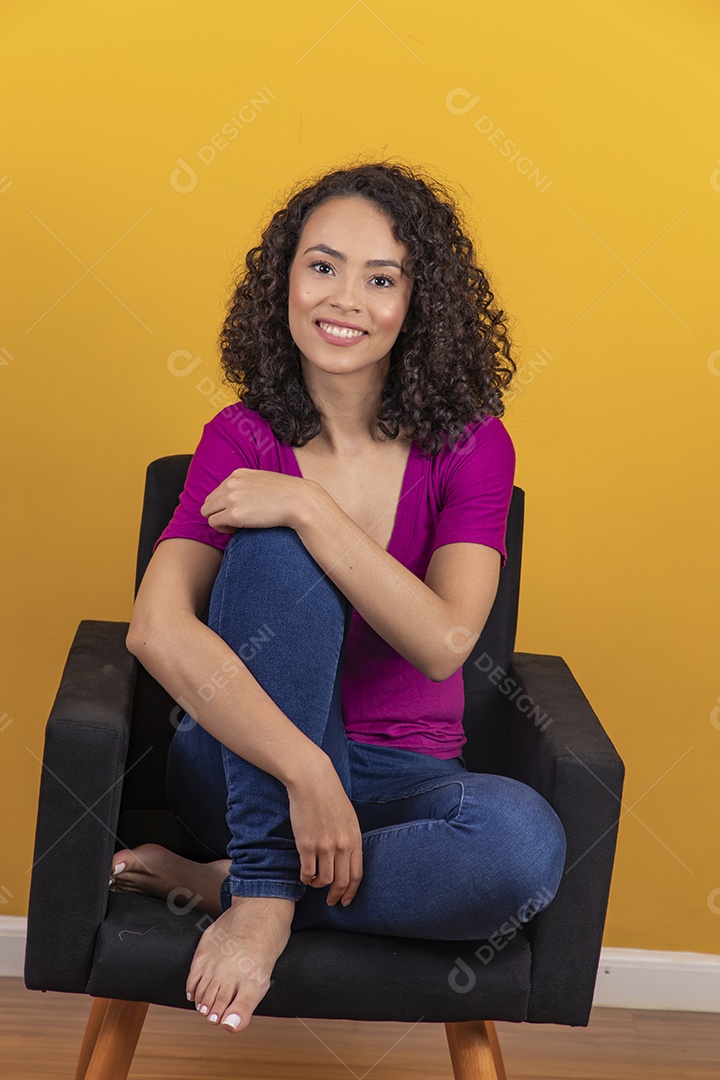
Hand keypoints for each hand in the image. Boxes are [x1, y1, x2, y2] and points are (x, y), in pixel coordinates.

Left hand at [200, 469, 311, 533]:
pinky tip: (237, 529)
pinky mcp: (234, 514)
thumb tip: (243, 499)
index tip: (240, 511)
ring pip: (207, 512)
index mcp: (238, 474)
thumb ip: (249, 485)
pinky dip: (222, 529)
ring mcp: (231, 498)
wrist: (300, 501)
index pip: (218, 491)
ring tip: (236, 526)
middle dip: (219, 512)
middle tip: (235, 521)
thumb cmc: (287, 495)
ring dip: (219, 521)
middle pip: (209, 501)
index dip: (226, 504)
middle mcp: (231, 483)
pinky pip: (213, 523)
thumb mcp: (265, 481)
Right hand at [286, 757, 363, 906]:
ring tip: (314, 883)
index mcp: (355, 839)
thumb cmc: (330, 797)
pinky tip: (305, 876)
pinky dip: (306, 879)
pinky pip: (307, 872)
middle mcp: (342, 846)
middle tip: (331, 901)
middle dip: (336, 895)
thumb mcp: (349, 818)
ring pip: (323, 880)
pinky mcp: (306, 845)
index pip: (357, 874)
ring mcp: (324, 846)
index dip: (352, 891)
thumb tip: (347, 858)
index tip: (346, 900)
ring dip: (318, 886)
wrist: (313, 781)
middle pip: (341, 881)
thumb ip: (350, 839)